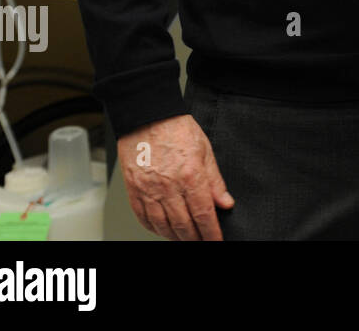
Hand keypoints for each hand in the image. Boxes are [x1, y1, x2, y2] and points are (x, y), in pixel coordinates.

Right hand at [117, 114, 233, 240]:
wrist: (147, 117)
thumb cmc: (176, 129)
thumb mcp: (205, 151)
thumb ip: (215, 181)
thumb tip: (225, 203)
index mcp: (190, 176)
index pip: (203, 214)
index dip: (211, 233)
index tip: (216, 241)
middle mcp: (168, 187)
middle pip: (183, 225)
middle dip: (195, 239)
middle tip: (203, 241)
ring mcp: (148, 190)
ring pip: (163, 226)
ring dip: (175, 237)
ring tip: (185, 238)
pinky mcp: (133, 191)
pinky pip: (143, 218)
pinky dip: (154, 229)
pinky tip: (163, 230)